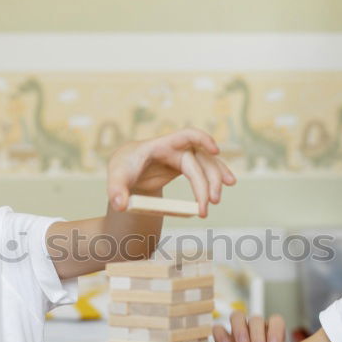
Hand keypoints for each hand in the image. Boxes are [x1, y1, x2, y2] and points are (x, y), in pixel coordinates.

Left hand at [106, 127, 235, 217]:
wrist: (127, 170)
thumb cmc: (123, 168)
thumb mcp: (116, 178)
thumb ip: (116, 191)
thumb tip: (120, 206)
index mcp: (163, 145)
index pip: (187, 135)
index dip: (203, 140)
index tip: (216, 151)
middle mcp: (177, 149)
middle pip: (200, 160)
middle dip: (207, 180)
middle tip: (210, 203)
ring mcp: (184, 158)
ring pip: (207, 165)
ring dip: (216, 181)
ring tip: (216, 201)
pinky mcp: (186, 168)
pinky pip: (205, 171)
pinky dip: (215, 179)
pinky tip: (225, 186)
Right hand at [213, 313, 296, 341]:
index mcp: (274, 332)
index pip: (276, 321)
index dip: (275, 331)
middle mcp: (257, 329)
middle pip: (256, 320)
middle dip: (257, 336)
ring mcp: (239, 333)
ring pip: (237, 317)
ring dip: (239, 329)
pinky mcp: (223, 341)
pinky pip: (218, 329)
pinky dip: (220, 335)